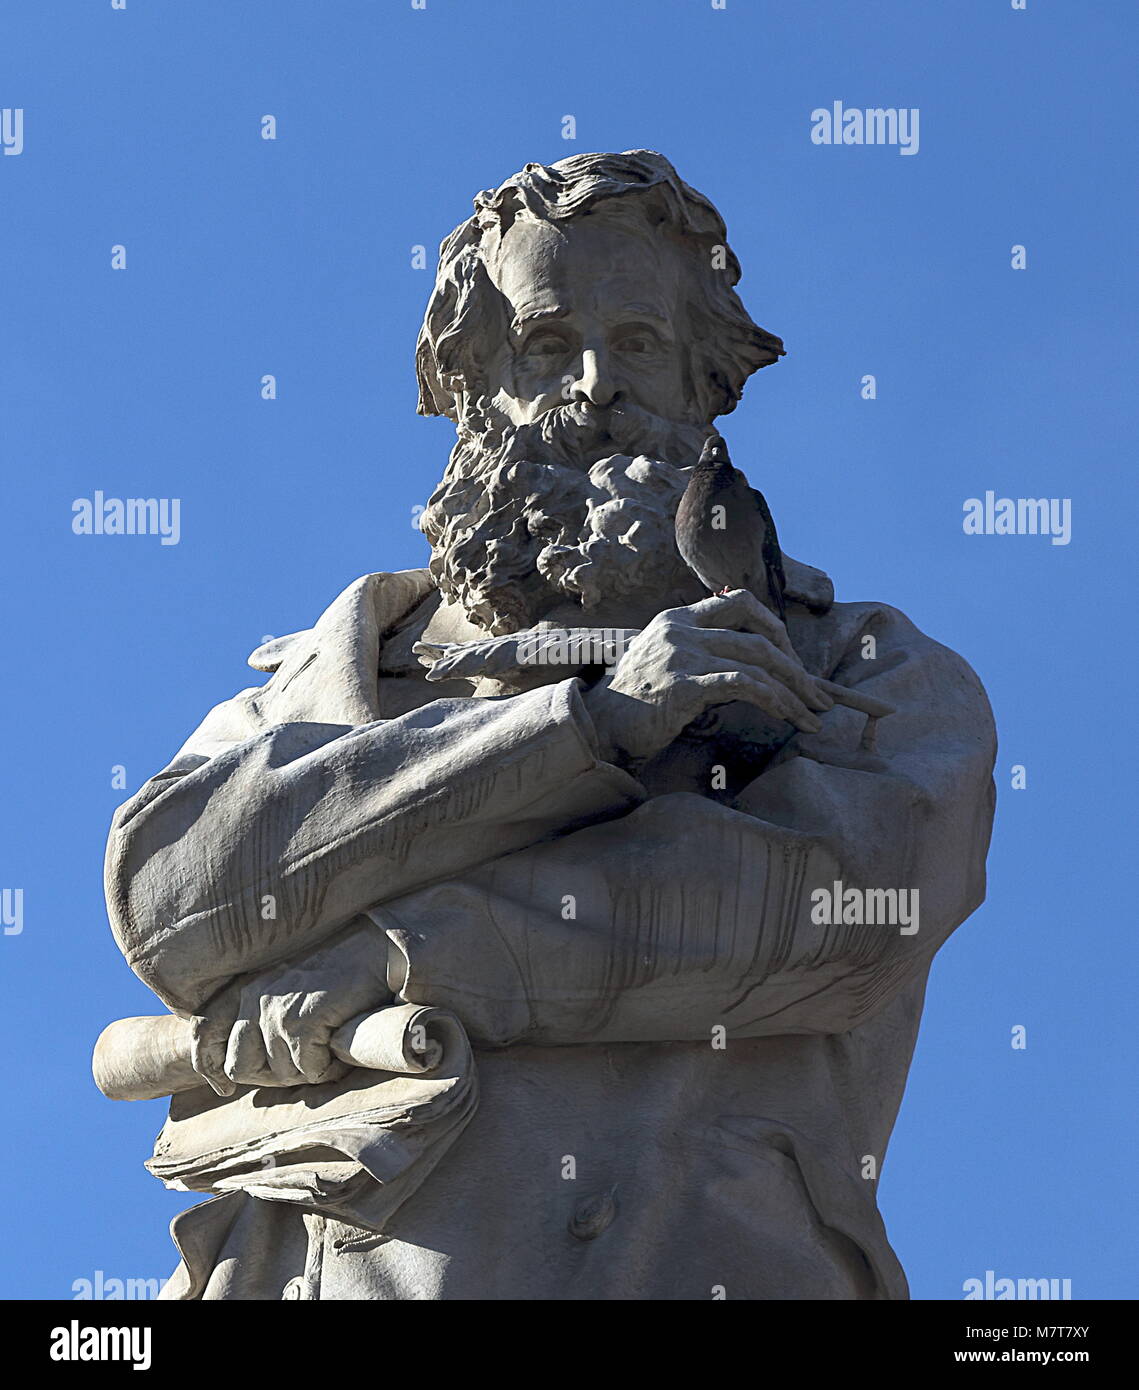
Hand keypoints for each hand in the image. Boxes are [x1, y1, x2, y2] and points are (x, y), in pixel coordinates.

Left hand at [189, 919, 394, 1095]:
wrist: (377, 948)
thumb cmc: (337, 967)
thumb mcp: (288, 982)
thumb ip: (261, 1011)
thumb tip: (240, 1064)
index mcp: (246, 986)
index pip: (205, 1033)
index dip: (210, 1067)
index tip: (224, 1088)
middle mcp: (254, 998)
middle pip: (239, 1067)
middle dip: (269, 1077)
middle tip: (302, 1066)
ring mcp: (278, 1011)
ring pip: (280, 1074)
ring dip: (307, 1072)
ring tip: (328, 1050)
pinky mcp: (304, 1021)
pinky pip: (310, 1070)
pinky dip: (329, 1069)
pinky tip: (341, 1051)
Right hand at [582, 590, 831, 767]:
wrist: (599, 727)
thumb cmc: (636, 701)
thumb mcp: (663, 659)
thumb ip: (697, 648)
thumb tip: (749, 657)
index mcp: (677, 619)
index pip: (740, 602)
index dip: (775, 627)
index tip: (793, 660)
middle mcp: (681, 629)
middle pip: (759, 637)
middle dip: (798, 670)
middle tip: (818, 697)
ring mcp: (682, 655)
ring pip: (759, 661)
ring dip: (793, 691)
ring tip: (811, 716)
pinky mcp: (684, 684)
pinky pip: (743, 685)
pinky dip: (773, 699)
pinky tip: (787, 715)